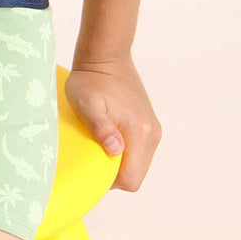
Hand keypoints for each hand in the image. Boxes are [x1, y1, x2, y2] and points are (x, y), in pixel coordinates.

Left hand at [64, 54, 160, 191]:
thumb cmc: (90, 81)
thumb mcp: (86, 104)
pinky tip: (109, 140)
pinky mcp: (151, 125)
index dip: (109, 182)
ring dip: (121, 164)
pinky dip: (127, 154)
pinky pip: (141, 152)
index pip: (130, 179)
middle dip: (115, 175)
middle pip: (136, 175)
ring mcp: (153, 130)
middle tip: (93, 158)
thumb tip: (116, 151)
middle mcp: (152, 134)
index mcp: (139, 132)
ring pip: (139, 165)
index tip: (92, 167)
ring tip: (100, 148)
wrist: (106, 57)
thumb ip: (101, 128)